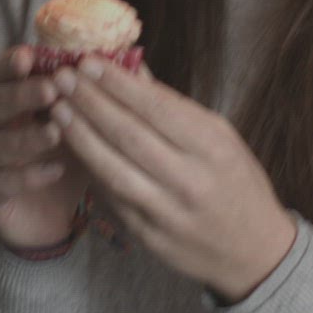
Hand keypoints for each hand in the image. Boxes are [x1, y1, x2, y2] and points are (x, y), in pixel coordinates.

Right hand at [0, 46, 87, 250]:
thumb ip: (99, 93)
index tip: (29, 56)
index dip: (10, 64)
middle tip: (52, 90)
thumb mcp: (87, 124)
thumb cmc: (71, 158)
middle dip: (20, 96)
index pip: (0, 74)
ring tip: (56, 132)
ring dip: (25, 137)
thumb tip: (131, 57)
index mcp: (8, 102)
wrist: (58, 215)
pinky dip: (25, 177)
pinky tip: (55, 171)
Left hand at [53, 59, 297, 303]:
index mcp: (213, 148)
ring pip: (112, 170)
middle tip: (63, 77)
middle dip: (90, 103)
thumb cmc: (236, 183)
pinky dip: (90, 170)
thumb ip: (174, 107)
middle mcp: (190, 180)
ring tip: (57, 109)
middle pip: (129, 136)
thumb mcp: (220, 137)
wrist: (254, 251)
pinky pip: (112, 199)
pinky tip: (71, 147)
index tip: (88, 61)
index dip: (118, 84)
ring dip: (80, 137)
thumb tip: (132, 68)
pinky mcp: (149, 237)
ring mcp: (167, 213)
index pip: (157, 109)